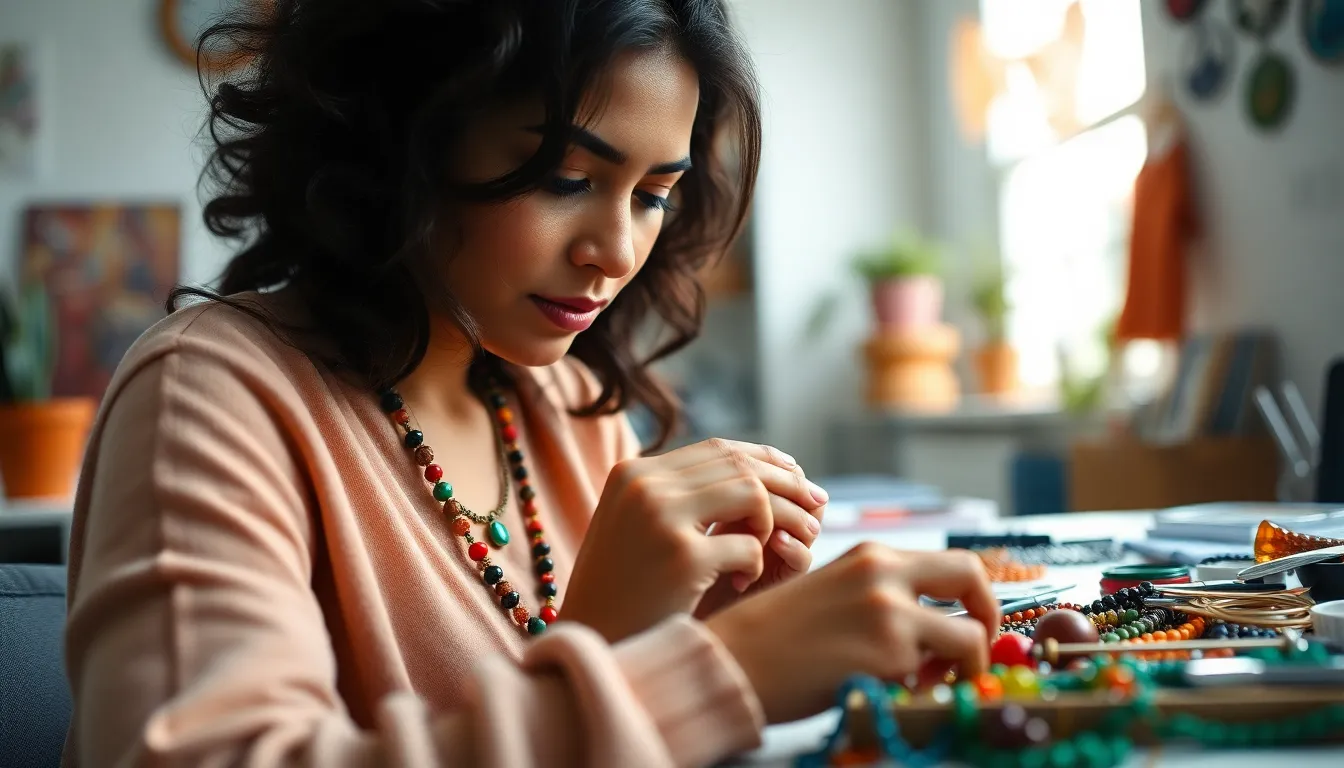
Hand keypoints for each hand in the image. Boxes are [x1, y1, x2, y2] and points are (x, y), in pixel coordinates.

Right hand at [561, 438, 827, 642]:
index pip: (719, 449)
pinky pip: (749, 548)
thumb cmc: (622, 591)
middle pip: (741, 466)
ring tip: (777, 549)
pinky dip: (756, 565)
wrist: (590, 642)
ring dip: (775, 523)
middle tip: (816, 508)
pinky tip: (742, 584)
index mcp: (634, 472)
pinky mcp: (681, 558)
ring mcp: (661, 518)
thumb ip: (681, 496)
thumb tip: (756, 471)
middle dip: (787, 486)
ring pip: (752, 496)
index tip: (798, 477)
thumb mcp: (638, 528)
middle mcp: (644, 485)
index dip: (766, 459)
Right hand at [705, 544, 997, 723]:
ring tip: (920, 686)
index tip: (970, 625)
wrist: (731, 661)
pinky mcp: (887, 655)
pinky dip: (925, 691)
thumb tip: (936, 628)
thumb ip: (882, 598)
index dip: (975, 598)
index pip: (952, 564)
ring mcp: (889, 612)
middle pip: (974, 579)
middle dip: (989, 620)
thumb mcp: (832, 593)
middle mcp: (885, 573)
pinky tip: (889, 694)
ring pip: (968, 640)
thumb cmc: (773, 637)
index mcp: (872, 555)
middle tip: (976, 654)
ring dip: (958, 669)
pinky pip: (935, 677)